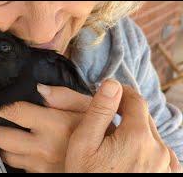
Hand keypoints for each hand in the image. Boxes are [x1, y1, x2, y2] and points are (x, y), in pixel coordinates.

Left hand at [0, 84, 92, 171]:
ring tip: (7, 130)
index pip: (14, 112)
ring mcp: (38, 163)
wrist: (105, 162)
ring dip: (2, 142)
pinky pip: (17, 165)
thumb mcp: (87, 107)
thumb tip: (38, 88)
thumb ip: (64, 96)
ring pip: (4, 153)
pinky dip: (13, 154)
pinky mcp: (39, 174)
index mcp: (53, 124)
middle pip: (0, 137)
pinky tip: (21, 146)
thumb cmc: (97, 130)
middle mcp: (41, 146)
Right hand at [65, 80, 181, 172]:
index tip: (109, 94)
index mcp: (138, 136)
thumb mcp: (84, 143)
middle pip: (145, 117)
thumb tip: (112, 84)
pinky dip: (145, 147)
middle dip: (127, 114)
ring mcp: (167, 165)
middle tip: (107, 123)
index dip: (121, 93)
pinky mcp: (168, 176)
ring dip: (136, 131)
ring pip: (152, 135)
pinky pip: (159, 151)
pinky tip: (129, 158)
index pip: (135, 100)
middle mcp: (160, 149)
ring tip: (116, 144)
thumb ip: (99, 111)